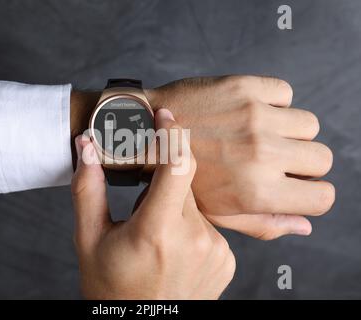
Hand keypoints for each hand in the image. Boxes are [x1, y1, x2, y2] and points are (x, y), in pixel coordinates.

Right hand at [71, 109, 234, 298]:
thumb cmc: (110, 287)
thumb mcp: (89, 239)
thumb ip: (87, 189)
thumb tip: (86, 147)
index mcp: (156, 231)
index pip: (176, 165)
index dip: (171, 134)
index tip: (165, 115)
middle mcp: (194, 239)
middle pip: (184, 182)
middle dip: (162, 182)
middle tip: (141, 206)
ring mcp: (216, 250)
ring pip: (196, 204)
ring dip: (175, 206)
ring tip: (155, 238)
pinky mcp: (227, 259)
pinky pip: (208, 224)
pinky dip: (189, 226)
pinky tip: (173, 249)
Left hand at [146, 76, 334, 239]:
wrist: (142, 135)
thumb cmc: (178, 180)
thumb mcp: (217, 214)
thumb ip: (263, 224)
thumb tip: (305, 226)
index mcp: (257, 191)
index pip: (323, 197)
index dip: (312, 193)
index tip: (295, 185)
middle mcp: (261, 153)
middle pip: (322, 158)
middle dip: (303, 162)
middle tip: (274, 159)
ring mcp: (254, 117)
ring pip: (308, 124)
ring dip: (288, 131)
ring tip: (256, 135)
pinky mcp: (244, 88)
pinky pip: (285, 93)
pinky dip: (273, 102)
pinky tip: (246, 112)